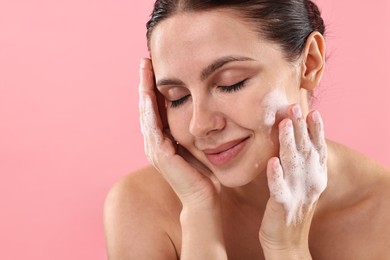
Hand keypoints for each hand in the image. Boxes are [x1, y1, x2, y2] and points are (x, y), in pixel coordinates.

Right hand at [138, 57, 220, 207]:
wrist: (204, 199)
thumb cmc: (204, 173)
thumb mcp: (198, 143)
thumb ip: (193, 128)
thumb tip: (203, 108)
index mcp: (163, 138)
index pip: (155, 107)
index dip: (154, 87)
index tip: (155, 66)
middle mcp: (154, 142)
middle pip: (146, 107)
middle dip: (145, 83)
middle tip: (145, 60)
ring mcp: (155, 148)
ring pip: (146, 113)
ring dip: (144, 91)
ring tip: (144, 70)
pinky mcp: (160, 155)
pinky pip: (152, 127)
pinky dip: (149, 110)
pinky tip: (148, 94)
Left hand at [259, 104, 326, 257]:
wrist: (286, 242)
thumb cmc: (291, 208)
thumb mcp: (301, 183)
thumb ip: (300, 163)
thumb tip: (295, 138)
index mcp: (315, 176)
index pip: (318, 149)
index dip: (316, 130)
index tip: (312, 111)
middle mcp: (310, 183)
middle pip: (306, 151)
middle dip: (301, 128)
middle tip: (294, 107)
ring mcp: (297, 194)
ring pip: (293, 165)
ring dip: (288, 143)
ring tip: (284, 124)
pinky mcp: (282, 206)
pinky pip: (279, 189)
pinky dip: (276, 176)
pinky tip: (272, 163)